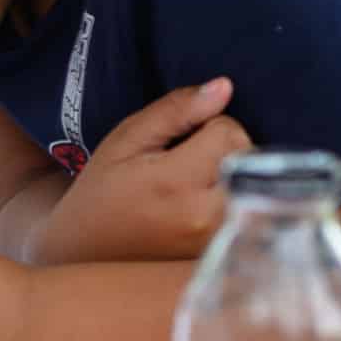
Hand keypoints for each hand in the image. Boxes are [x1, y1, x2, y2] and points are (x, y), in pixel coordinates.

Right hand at [34, 79, 250, 264]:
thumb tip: (224, 87)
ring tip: (197, 181)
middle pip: (250, 158)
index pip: (229, 132)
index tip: (181, 140)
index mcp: (176, 183)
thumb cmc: (102, 189)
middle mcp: (203, 217)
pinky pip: (251, 212)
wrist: (84, 249)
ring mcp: (215, 241)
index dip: (208, 125)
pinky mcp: (222, 254)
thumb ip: (175, 111)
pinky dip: (236, 201)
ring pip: (257, 185)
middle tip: (189, 160)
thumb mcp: (126, 140)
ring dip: (235, 175)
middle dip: (227, 149)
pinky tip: (203, 204)